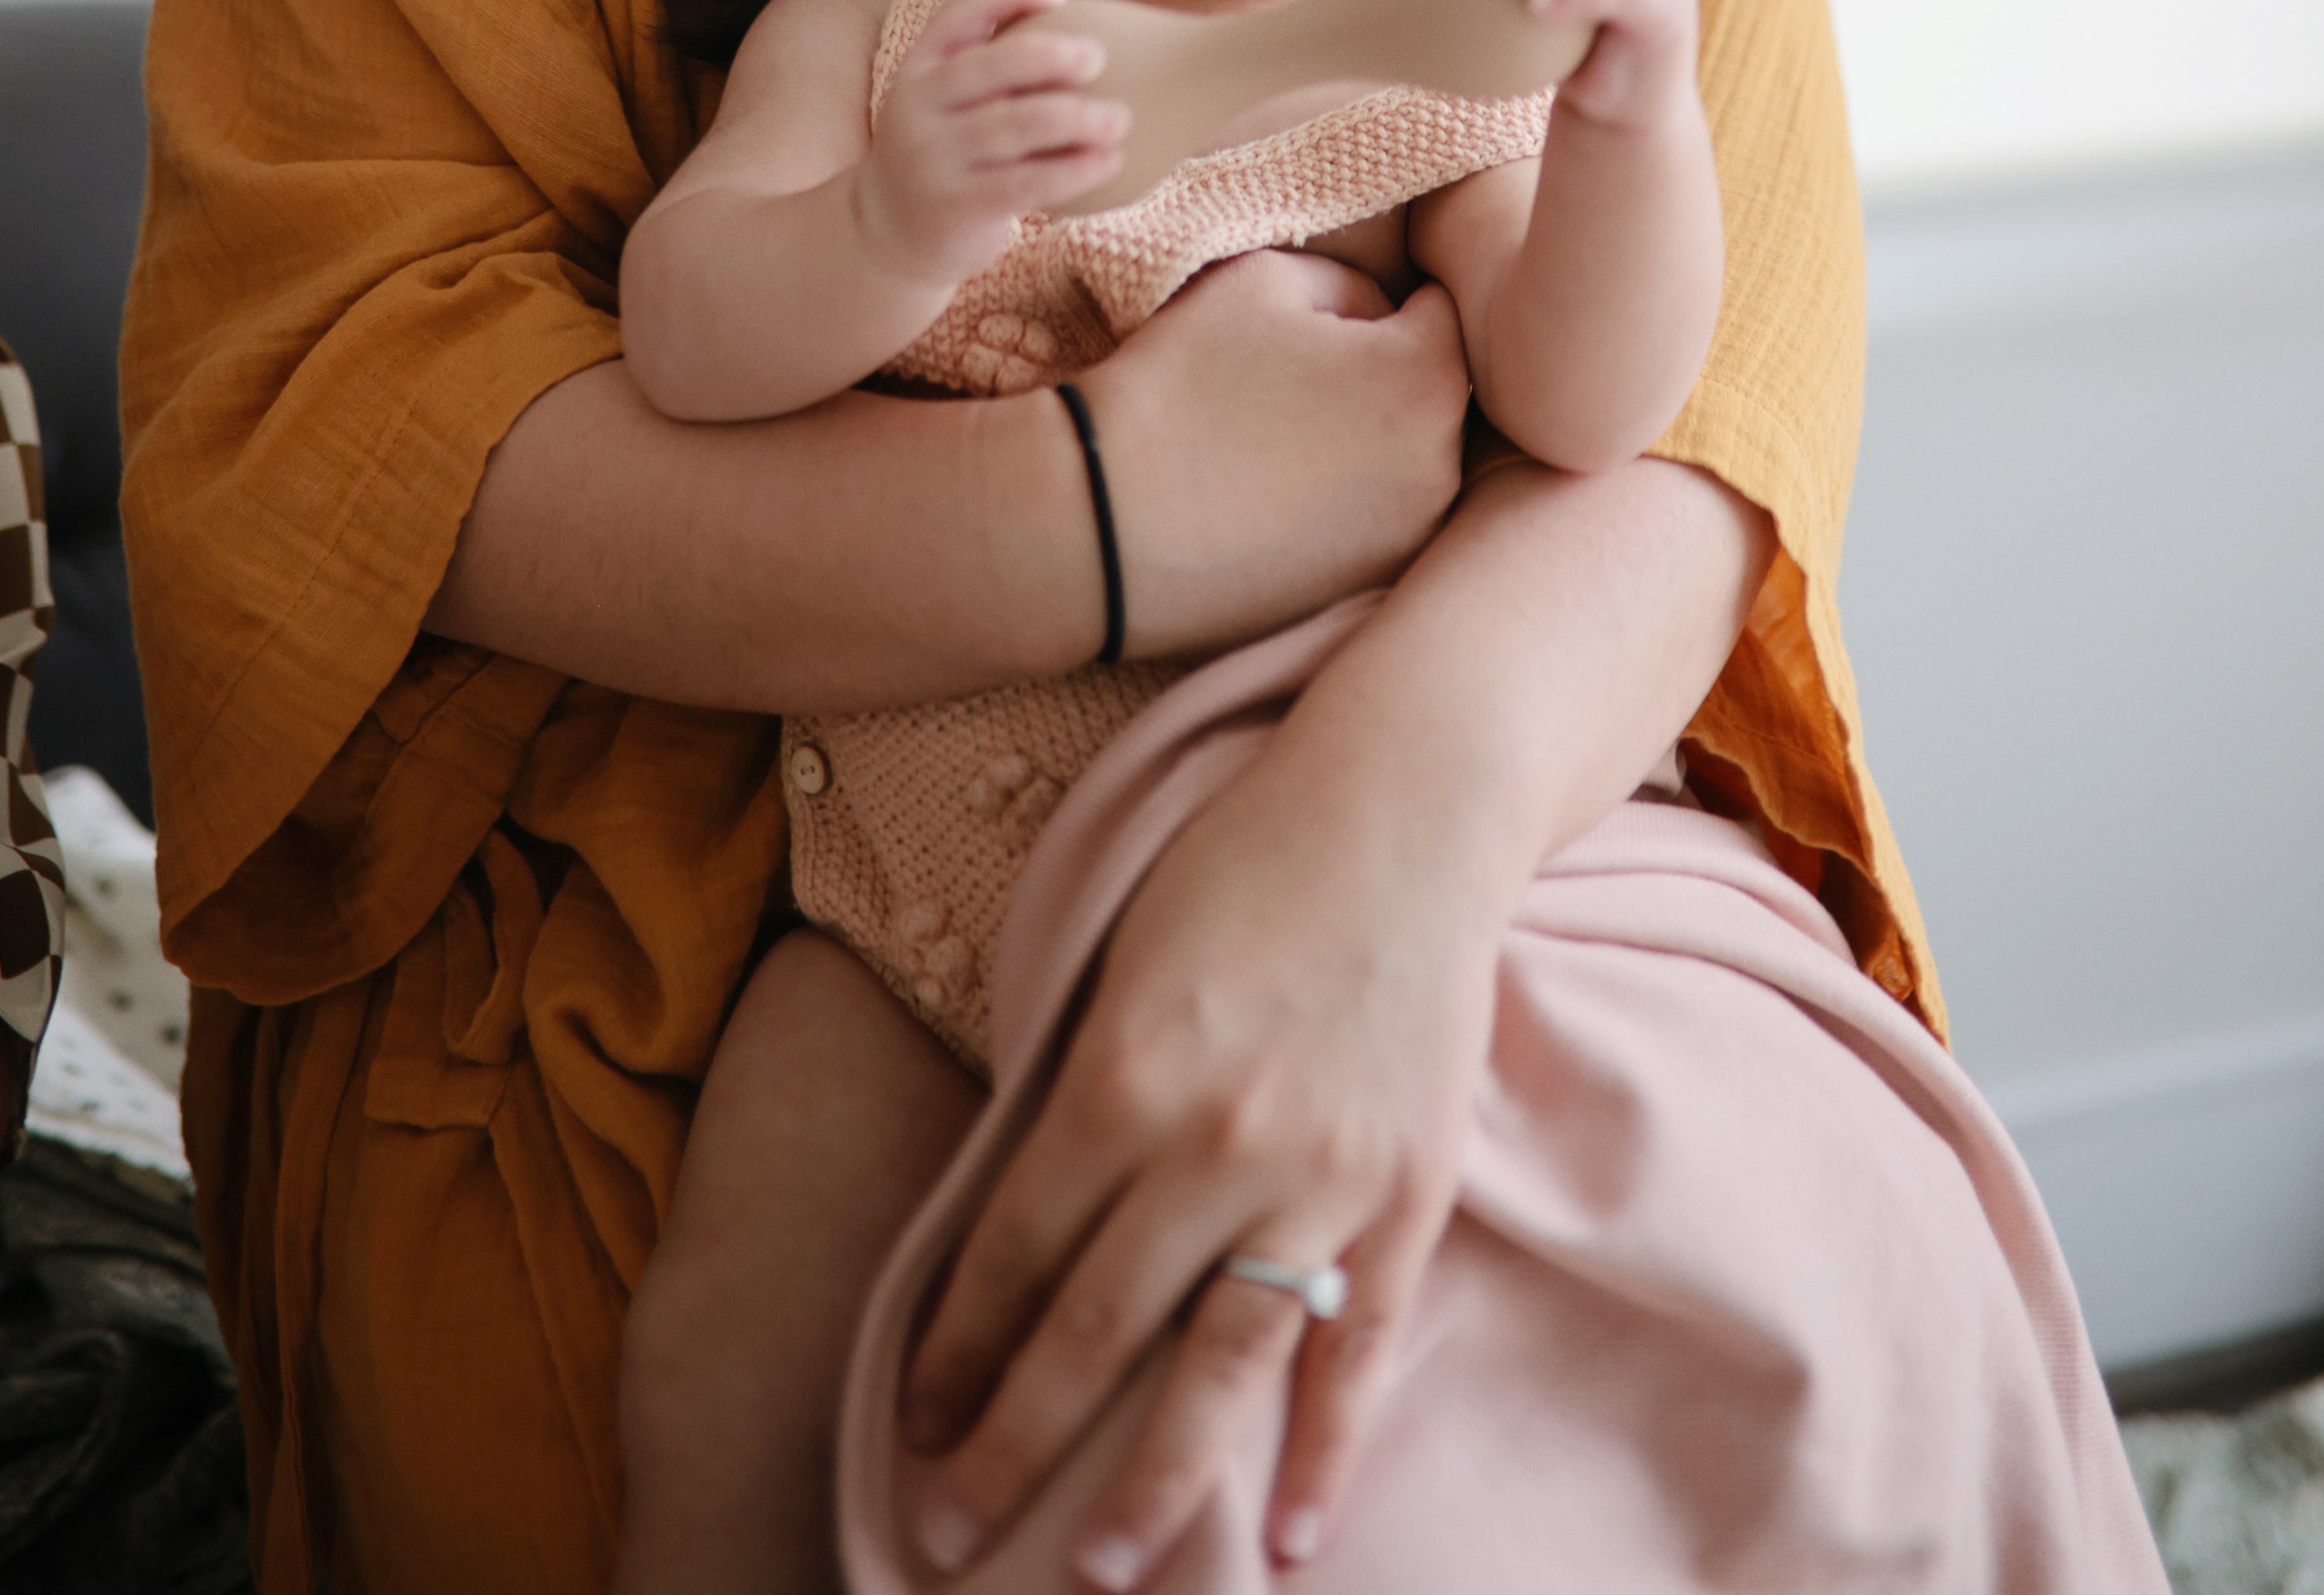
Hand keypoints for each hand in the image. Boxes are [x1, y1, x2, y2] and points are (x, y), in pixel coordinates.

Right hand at [854, 0, 1128, 283]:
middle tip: (1098, 57)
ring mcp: (934, 159)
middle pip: (991, 68)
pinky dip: (1075, 170)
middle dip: (1051, 56)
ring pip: (1015, 126)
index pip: (960, 14)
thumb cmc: (945, 152)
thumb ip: (990, 67)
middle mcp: (918, 106)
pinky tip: (1110, 161)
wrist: (889, 235)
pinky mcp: (958, 207)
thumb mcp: (943, 101)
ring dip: (1077, 117)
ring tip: (1118, 119)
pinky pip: (1027, 183)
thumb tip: (1076, 15)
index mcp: (919, 67)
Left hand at [895, 710, 1500, 1587]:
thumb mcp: (1122, 961)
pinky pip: (1359, 1347)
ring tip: (1098, 1579)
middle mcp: (1211, 1144)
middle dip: (1009, 1447)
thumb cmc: (1246, 861)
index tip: (914, 1420)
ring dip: (1150, 1487)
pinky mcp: (1408, 1191)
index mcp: (1120, 1076)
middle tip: (943, 1540)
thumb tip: (1031, 1222)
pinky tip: (1288, 1534)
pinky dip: (1325, 1449)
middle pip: (1091, 1333)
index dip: (955, 1350)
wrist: (1409, 805)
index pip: (1011, 1253)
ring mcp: (1320, 1178)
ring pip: (1220, 1368)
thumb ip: (1082, 1092)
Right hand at [1080, 250, 1470, 657]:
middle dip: (1384, 373)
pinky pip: (1372, 521)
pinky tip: (1270, 498)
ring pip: (1406, 459)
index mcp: (1428, 381)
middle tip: (1293, 375)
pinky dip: (1339, 504)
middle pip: (1433, 391)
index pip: (1445, 309)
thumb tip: (1377, 318)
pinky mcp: (1364, 590)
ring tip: (1275, 441)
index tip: (1327, 314)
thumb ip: (1349, 282)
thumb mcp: (1261, 281)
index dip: (1386, 297)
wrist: (1097, 524)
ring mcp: (1406, 541)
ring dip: (1365, 442)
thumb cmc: (1178, 385)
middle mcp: (1441, 468)